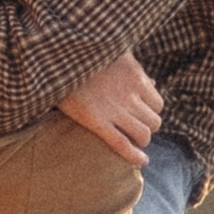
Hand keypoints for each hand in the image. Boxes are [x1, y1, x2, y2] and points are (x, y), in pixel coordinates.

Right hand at [60, 53, 161, 169]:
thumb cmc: (85, 53)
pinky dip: (134, 156)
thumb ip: (135, 68)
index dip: (151, 113)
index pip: (158, 103)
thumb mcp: (116, 52)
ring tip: (131, 140)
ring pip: (143, 134)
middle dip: (146, 128)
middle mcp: (129, 93)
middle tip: (133, 128)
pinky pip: (122, 143)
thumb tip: (153, 84)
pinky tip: (141, 161)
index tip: (140, 115)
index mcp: (135, 75)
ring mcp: (113, 108)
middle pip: (154, 121)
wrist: (55, 56)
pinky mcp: (95, 120)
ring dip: (140, 140)